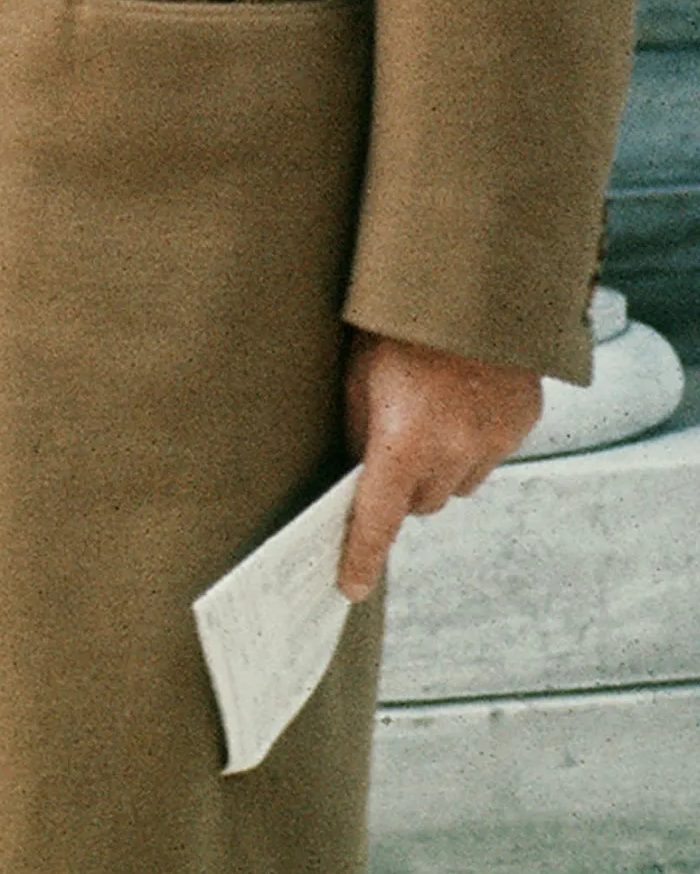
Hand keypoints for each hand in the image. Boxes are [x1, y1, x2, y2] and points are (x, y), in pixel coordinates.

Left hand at [338, 328, 541, 598]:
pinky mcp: (523, 423)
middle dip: (403, 489)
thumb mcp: (356, 377)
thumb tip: (360, 474)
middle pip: (422, 504)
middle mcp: (452, 452)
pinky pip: (490, 452)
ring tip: (427, 415)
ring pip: (458, 482)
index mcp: (402, 443)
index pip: (378, 518)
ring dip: (440, 467)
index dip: (361, 556)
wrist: (467, 286)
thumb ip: (359, 433)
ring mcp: (494, 441)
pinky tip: (461, 401)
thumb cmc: (394, 328)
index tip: (350, 587)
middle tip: (390, 452)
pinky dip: (473, 441)